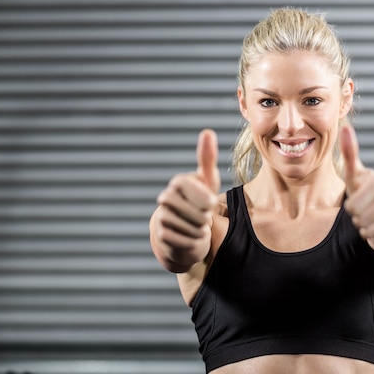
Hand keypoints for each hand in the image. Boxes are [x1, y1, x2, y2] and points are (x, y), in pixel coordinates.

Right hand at [152, 129, 220, 268]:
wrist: (187, 231)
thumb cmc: (201, 202)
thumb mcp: (208, 182)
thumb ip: (207, 159)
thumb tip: (207, 131)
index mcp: (178, 183)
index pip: (186, 185)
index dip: (201, 196)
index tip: (212, 203)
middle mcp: (166, 198)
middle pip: (193, 210)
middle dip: (204, 216)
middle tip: (205, 217)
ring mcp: (162, 217)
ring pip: (190, 226)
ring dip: (200, 229)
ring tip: (200, 226)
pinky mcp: (162, 237)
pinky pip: (185, 240)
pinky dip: (194, 241)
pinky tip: (193, 237)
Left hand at [340, 124, 373, 254]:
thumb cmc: (369, 195)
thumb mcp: (356, 176)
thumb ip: (350, 154)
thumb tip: (345, 126)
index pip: (353, 205)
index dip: (351, 210)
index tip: (355, 207)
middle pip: (361, 219)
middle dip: (359, 221)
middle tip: (364, 218)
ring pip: (371, 231)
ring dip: (367, 232)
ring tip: (371, 225)